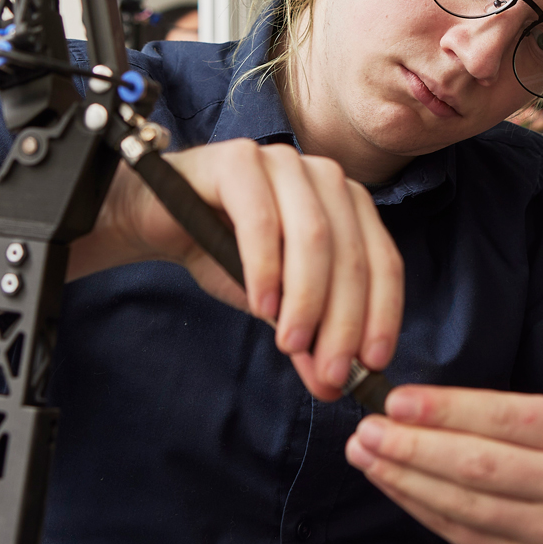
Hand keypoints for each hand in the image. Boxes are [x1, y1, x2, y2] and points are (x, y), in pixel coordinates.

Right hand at [95, 139, 400, 402]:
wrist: (159, 219)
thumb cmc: (225, 253)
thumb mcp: (274, 304)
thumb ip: (308, 337)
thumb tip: (334, 383)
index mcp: (349, 206)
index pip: (383, 261)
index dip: (382, 314)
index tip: (371, 364)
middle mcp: (326, 177)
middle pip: (351, 253)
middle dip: (343, 320)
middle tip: (329, 370)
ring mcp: (284, 162)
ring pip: (314, 235)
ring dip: (307, 298)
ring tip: (291, 343)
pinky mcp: (239, 160)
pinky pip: (261, 220)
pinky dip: (266, 268)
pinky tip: (261, 305)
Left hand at [344, 386, 542, 543]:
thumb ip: (488, 416)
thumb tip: (410, 408)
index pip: (501, 416)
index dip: (444, 410)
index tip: (398, 402)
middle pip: (476, 464)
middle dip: (412, 446)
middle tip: (370, 431)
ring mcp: (542, 530)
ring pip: (460, 502)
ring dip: (403, 477)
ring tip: (368, 455)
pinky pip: (454, 531)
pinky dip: (416, 505)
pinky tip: (393, 484)